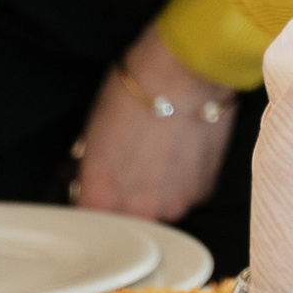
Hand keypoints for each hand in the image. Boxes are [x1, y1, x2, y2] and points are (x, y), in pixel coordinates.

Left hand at [70, 26, 238, 221]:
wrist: (185, 74)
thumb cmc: (134, 93)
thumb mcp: (93, 134)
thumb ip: (93, 171)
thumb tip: (94, 179)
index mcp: (102, 199)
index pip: (90, 218)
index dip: (93, 199)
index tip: (96, 187)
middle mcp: (139, 212)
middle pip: (127, 218)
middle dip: (125, 198)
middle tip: (130, 163)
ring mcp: (175, 205)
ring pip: (159, 207)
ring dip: (158, 190)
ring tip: (160, 154)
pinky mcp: (203, 192)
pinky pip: (186, 193)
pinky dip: (183, 179)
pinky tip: (182, 149)